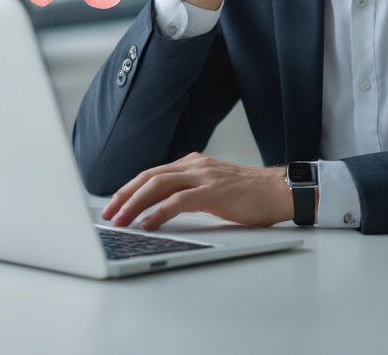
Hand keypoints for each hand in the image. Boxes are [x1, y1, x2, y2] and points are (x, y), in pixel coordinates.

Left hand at [101, 153, 292, 231]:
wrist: (280, 191)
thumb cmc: (250, 195)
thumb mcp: (213, 189)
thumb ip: (190, 193)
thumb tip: (164, 210)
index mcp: (193, 164)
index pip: (152, 174)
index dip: (129, 189)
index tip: (114, 204)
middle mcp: (195, 165)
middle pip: (149, 177)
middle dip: (124, 196)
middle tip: (108, 214)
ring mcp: (204, 176)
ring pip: (158, 185)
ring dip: (134, 204)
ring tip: (120, 221)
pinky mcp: (213, 191)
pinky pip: (178, 201)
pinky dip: (158, 212)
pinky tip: (147, 224)